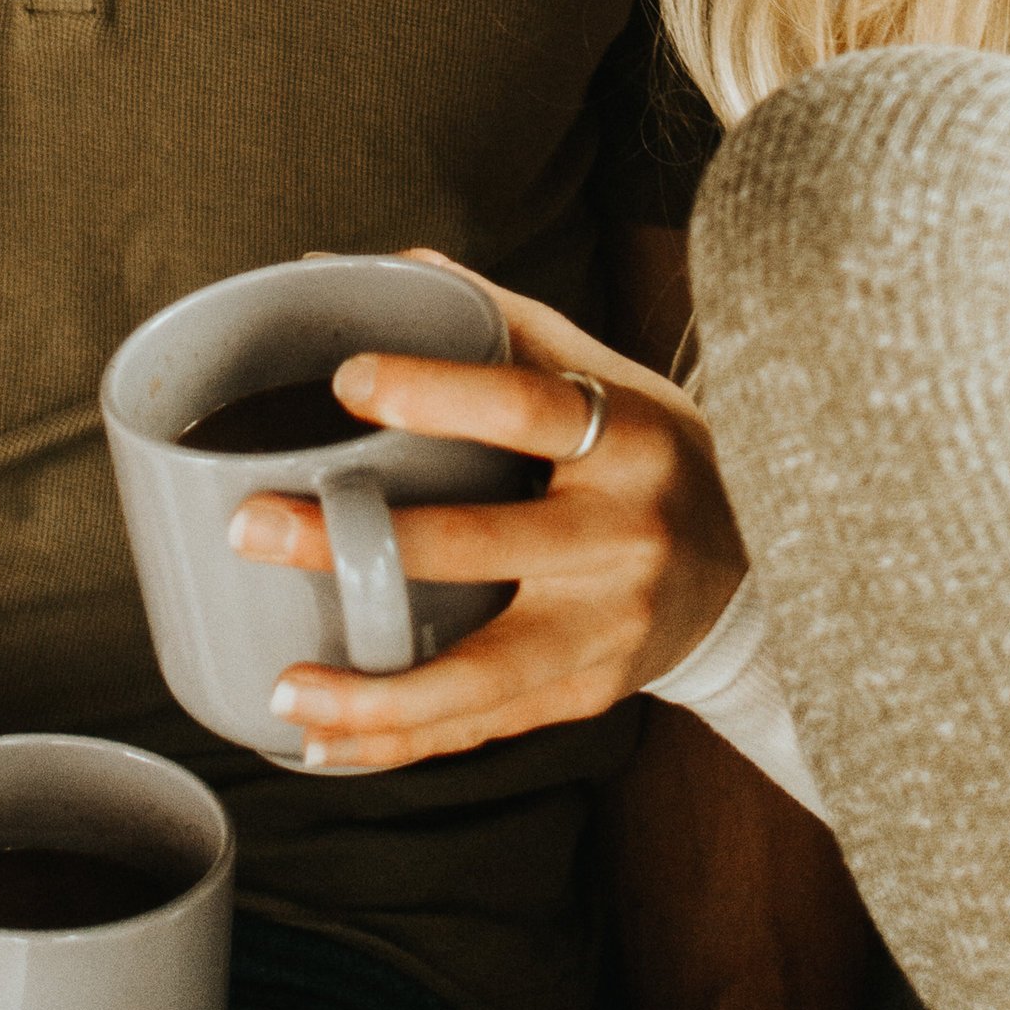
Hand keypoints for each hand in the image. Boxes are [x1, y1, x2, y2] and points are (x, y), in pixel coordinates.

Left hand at [227, 259, 746, 771]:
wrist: (757, 565)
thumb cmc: (648, 449)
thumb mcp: (602, 374)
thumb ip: (491, 321)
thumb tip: (357, 265)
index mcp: (627, 436)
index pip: (529, 408)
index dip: (438, 392)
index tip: (346, 379)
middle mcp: (623, 535)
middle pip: (484, 543)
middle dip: (359, 545)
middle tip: (252, 527)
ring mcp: (609, 626)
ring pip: (485, 671)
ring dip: (378, 692)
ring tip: (287, 690)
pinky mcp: (591, 692)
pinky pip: (487, 726)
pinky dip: (402, 742)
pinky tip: (324, 743)